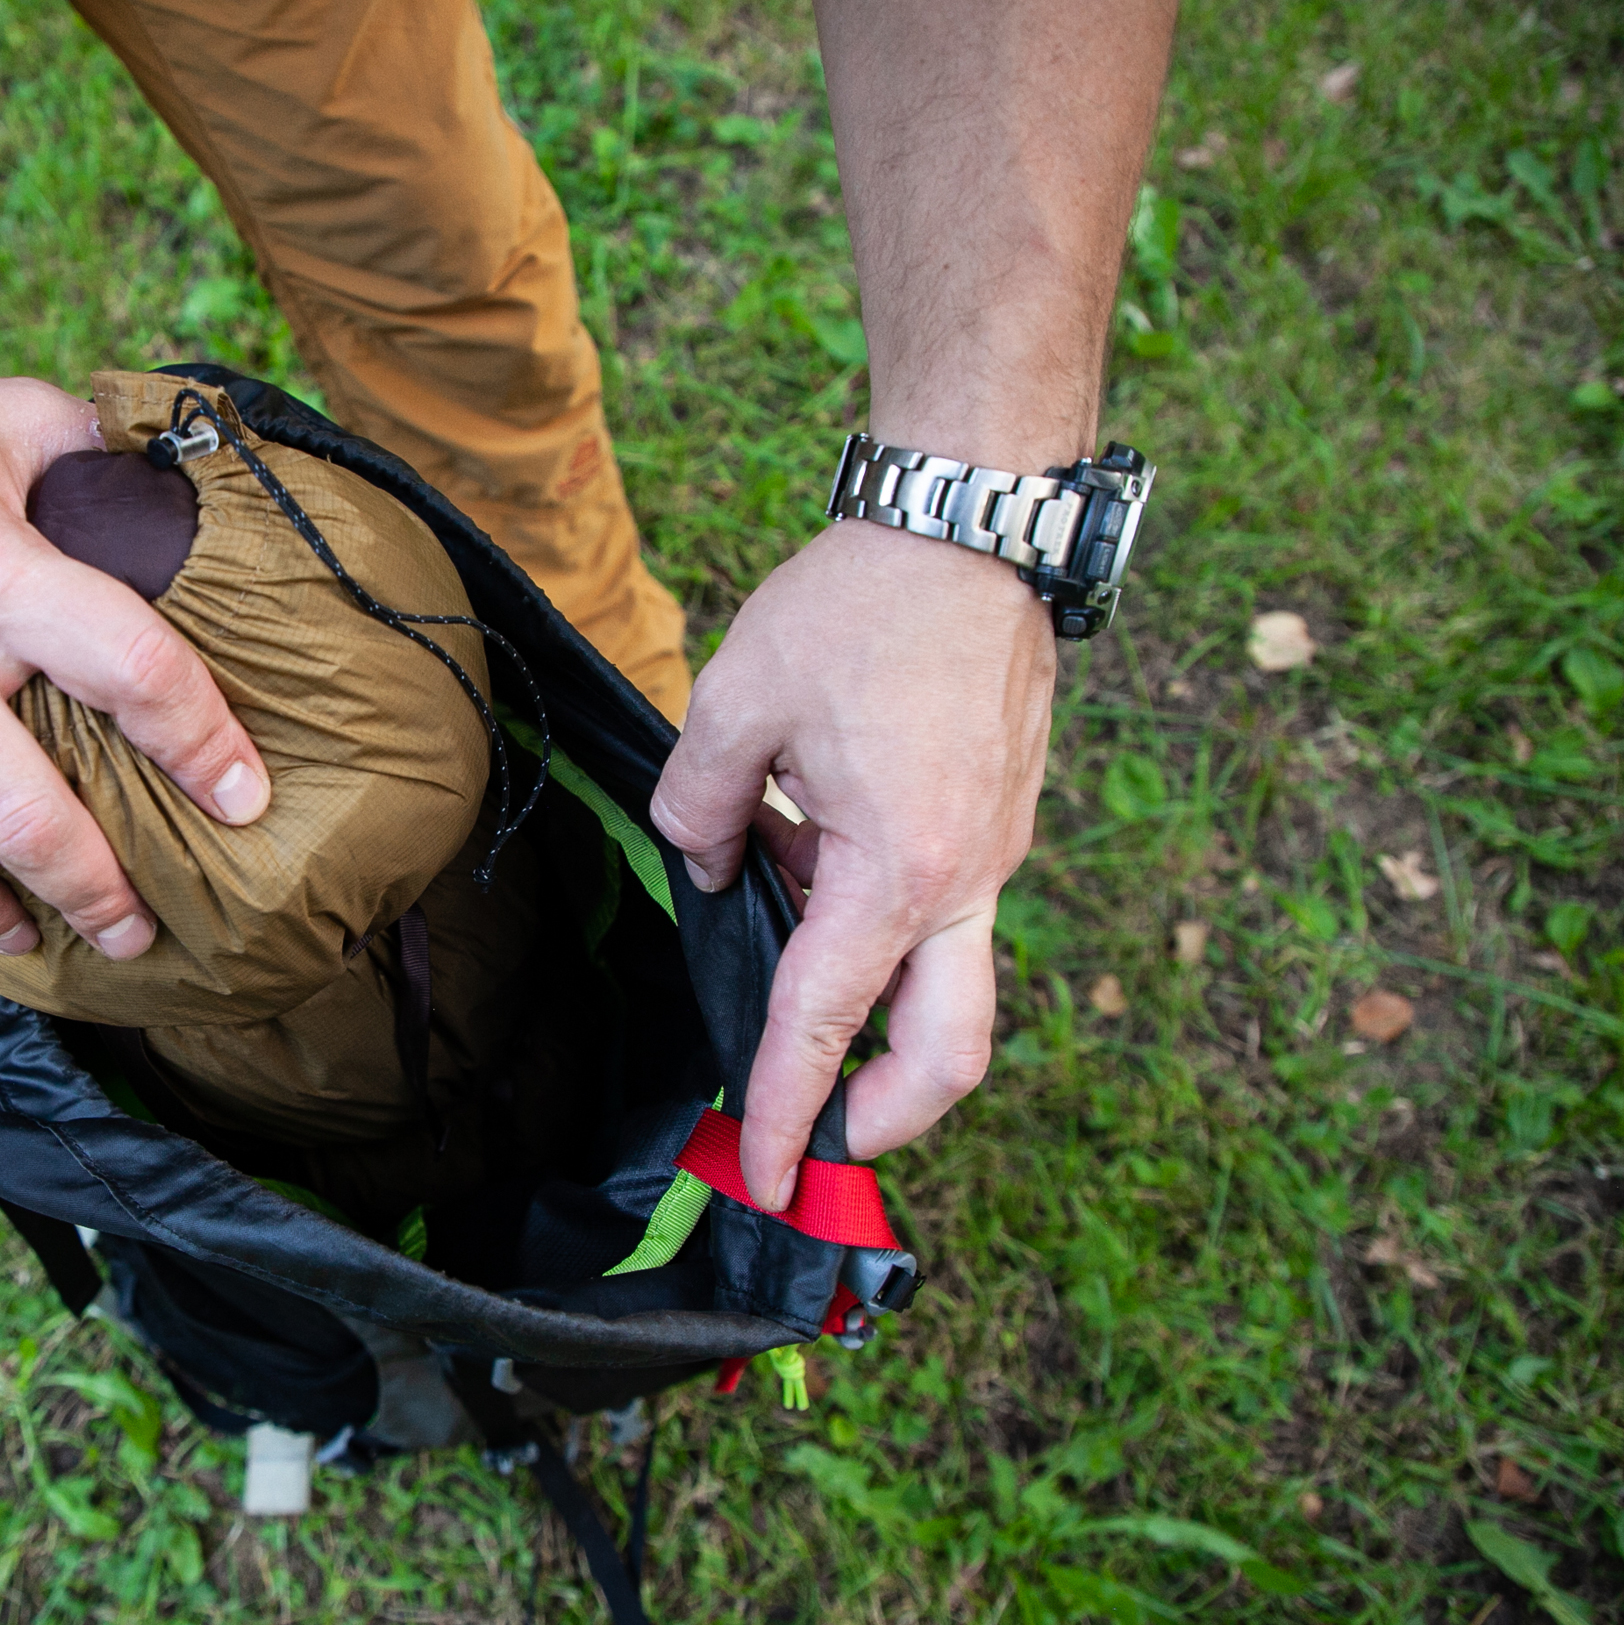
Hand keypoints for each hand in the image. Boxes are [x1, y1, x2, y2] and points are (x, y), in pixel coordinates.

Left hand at [651, 518, 1053, 1202]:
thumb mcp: (737, 703)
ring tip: (773, 905)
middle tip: (818, 1138)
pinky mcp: (1001, 818)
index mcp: (898, 871)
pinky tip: (811, 845)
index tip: (763, 1176)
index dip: (787, 1109)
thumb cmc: (860, 607)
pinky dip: (877, 915)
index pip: (825, 1021)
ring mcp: (996, 852)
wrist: (971, 525)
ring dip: (867, 992)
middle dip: (887, 1117)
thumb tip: (712, 867)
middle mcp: (967, 880)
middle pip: (951, 1051)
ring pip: (948, 979)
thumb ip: (701, 808)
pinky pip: (943, 905)